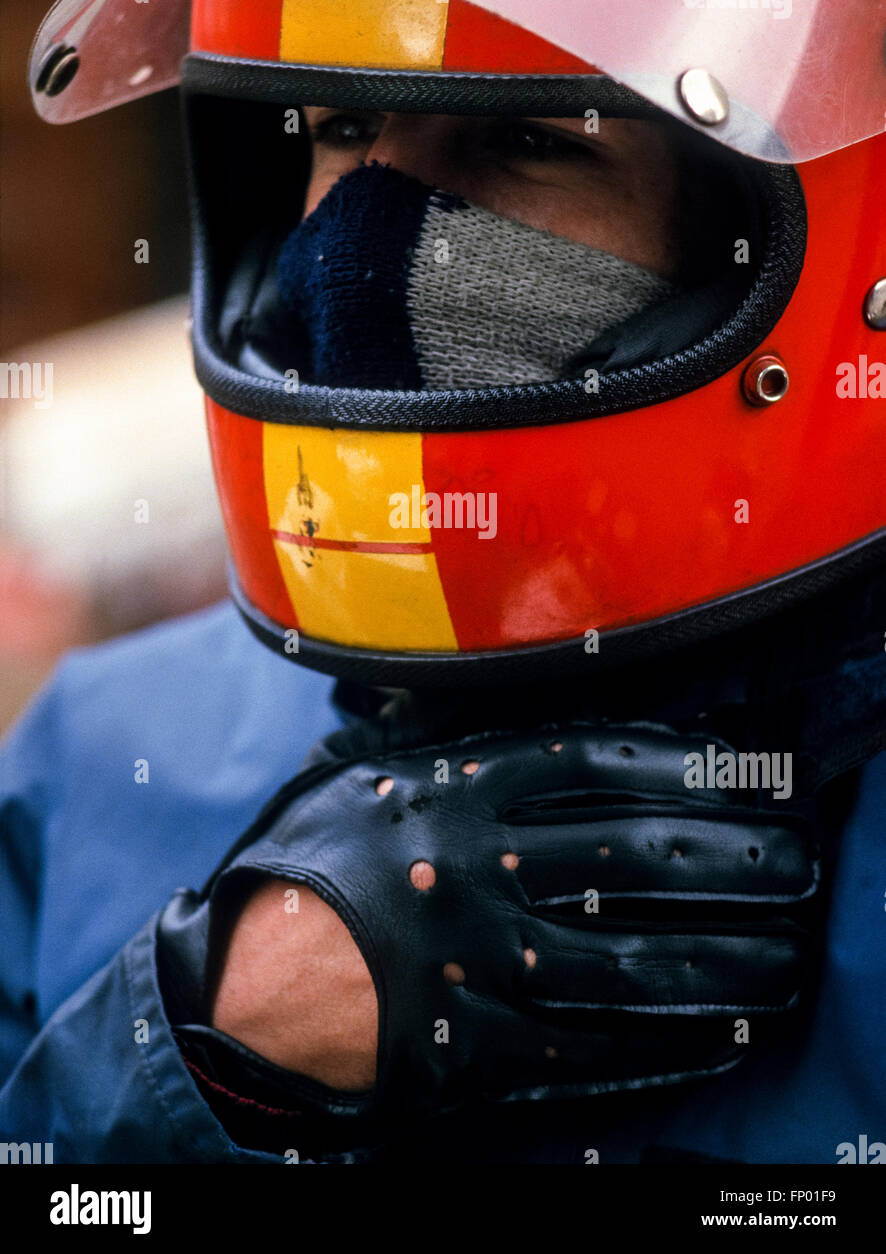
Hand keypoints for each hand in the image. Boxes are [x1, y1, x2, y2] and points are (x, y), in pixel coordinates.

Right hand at [159, 719, 817, 1126]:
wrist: (231, 993)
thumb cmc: (301, 867)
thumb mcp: (356, 776)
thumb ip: (437, 741)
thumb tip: (497, 697)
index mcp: (449, 792)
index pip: (595, 762)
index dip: (686, 763)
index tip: (750, 768)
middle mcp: (476, 871)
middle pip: (636, 856)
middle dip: (736, 857)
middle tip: (802, 860)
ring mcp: (479, 966)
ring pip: (634, 960)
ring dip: (728, 957)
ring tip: (791, 954)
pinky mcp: (476, 1051)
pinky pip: (593, 1049)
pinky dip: (668, 1043)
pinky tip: (727, 1033)